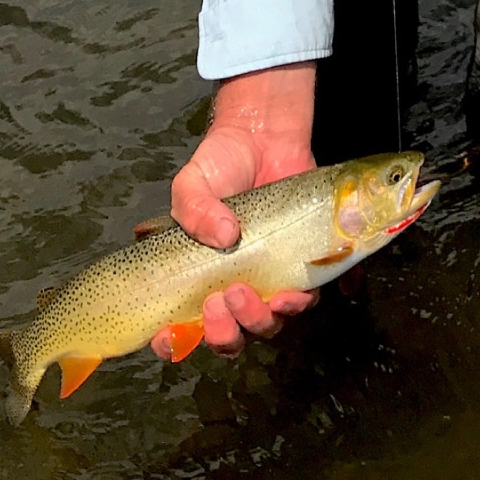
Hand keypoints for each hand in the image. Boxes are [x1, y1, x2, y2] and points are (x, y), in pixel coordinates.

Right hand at [152, 63, 318, 359]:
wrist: (264, 137)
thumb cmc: (221, 164)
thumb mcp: (191, 184)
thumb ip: (194, 210)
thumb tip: (223, 237)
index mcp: (197, 279)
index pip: (179, 328)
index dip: (173, 342)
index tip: (172, 334)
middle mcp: (231, 288)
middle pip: (230, 337)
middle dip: (226, 333)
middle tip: (223, 299)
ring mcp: (268, 279)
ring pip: (268, 324)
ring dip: (262, 320)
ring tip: (261, 295)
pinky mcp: (301, 264)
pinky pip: (307, 296)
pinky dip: (303, 300)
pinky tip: (297, 289)